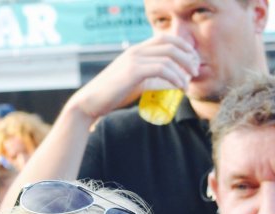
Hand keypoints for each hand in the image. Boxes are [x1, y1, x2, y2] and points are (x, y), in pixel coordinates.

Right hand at [67, 34, 198, 121]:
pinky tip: (179, 87)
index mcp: (136, 51)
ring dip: (184, 69)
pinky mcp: (133, 71)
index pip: (166, 38)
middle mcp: (136, 51)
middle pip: (171, 44)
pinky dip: (175, 77)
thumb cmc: (111, 96)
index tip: (191, 62)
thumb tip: (173, 82)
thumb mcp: (135, 83)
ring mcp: (134, 60)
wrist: (89, 103)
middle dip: (188, 56)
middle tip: (196, 71)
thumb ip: (151, 79)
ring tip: (188, 83)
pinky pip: (162, 69)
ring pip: (169, 56)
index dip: (183, 47)